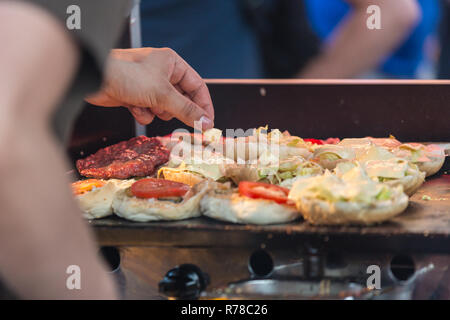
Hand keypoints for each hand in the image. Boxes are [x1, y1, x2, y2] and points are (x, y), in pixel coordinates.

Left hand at [86, 48, 213, 129]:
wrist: (93, 80)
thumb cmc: (127, 76)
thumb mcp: (162, 93)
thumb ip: (186, 110)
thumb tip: (207, 122)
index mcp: (172, 63)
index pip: (197, 86)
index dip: (204, 105)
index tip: (209, 123)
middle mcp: (162, 73)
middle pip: (181, 99)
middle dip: (176, 110)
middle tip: (186, 126)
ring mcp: (148, 86)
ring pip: (165, 107)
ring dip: (157, 111)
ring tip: (148, 105)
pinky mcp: (136, 97)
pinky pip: (149, 111)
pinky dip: (142, 112)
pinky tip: (133, 106)